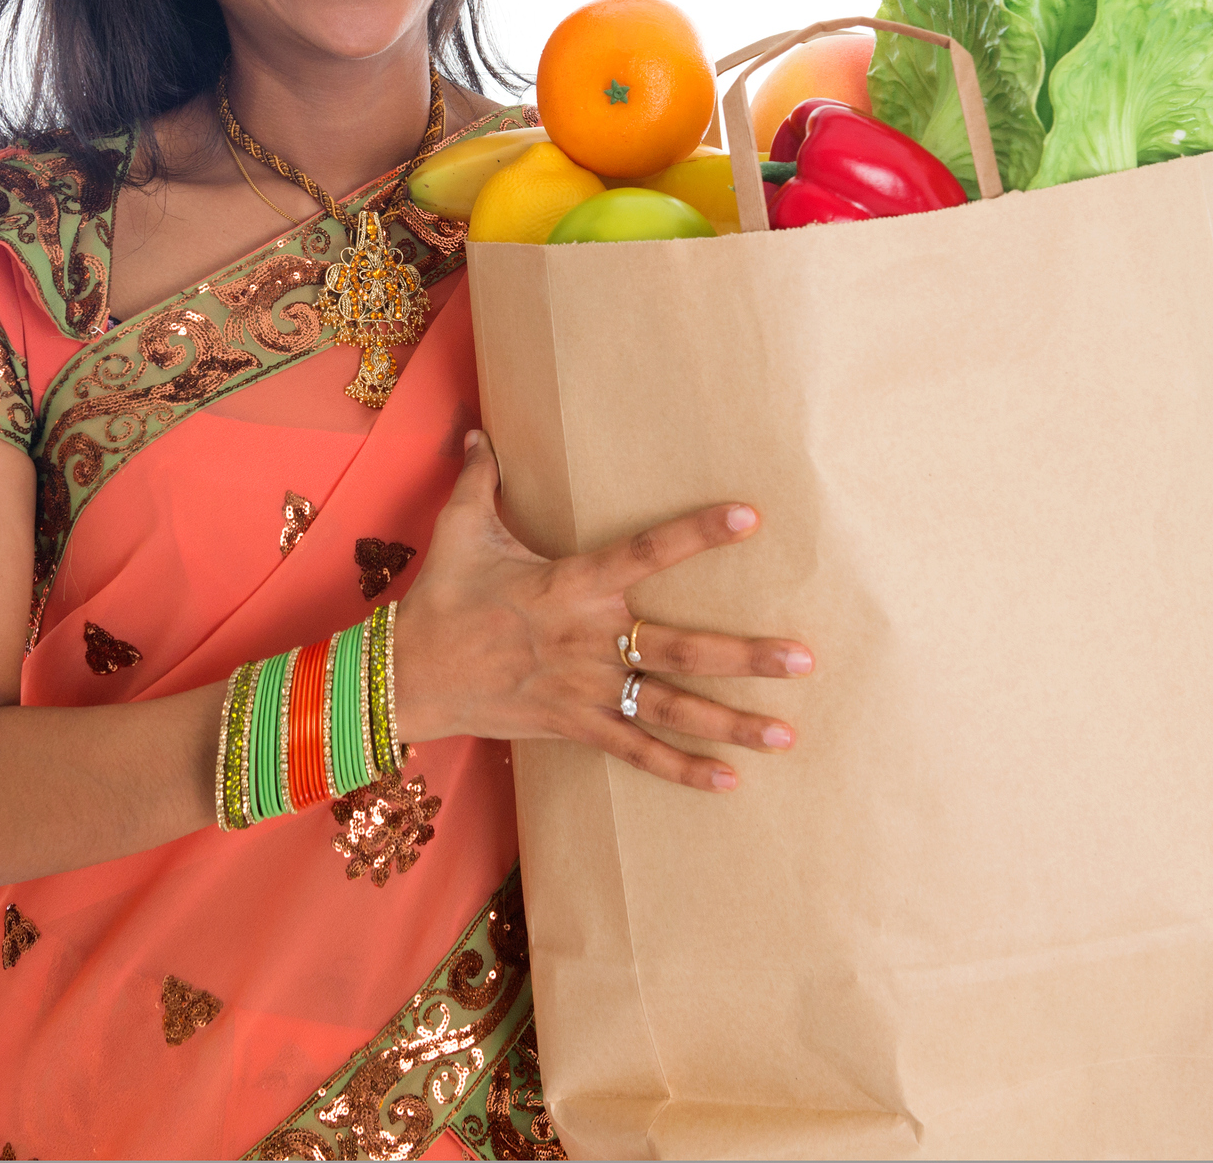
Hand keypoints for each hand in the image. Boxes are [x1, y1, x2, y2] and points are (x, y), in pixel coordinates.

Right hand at [394, 430, 813, 790]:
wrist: (407, 676)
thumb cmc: (440, 599)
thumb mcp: (459, 530)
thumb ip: (481, 479)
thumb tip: (481, 431)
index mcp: (570, 585)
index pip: (644, 552)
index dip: (697, 533)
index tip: (749, 516)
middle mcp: (589, 640)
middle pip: (680, 650)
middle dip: (746, 656)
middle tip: (805, 657)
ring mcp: (586, 690)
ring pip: (670, 708)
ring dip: (731, 721)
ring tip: (787, 732)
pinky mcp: (576, 726)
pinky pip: (637, 752)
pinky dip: (683, 769)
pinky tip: (730, 780)